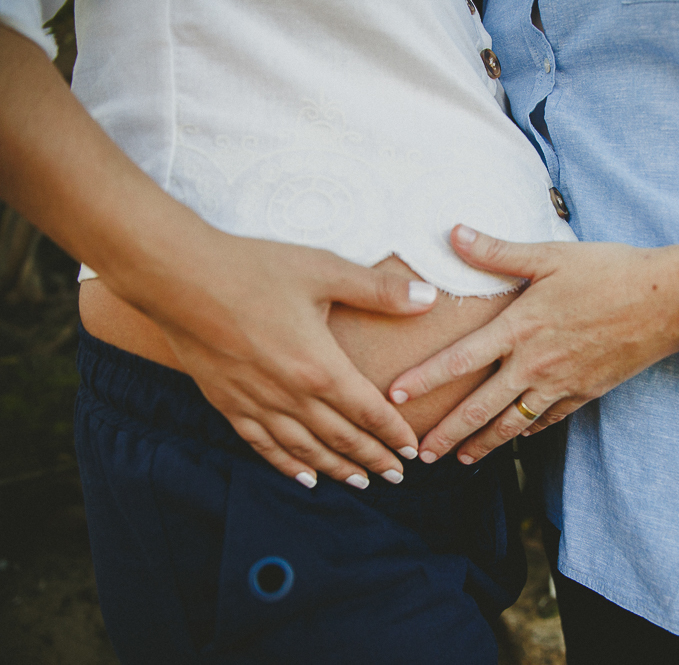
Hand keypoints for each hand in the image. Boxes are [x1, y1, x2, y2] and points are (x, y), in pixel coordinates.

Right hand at [145, 231, 437, 488]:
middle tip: (396, 477)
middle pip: (342, 438)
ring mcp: (257, 404)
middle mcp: (291, 396)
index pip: (369, 411)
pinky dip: (288, 465)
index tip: (412, 450)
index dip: (393, 432)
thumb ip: (378, 290)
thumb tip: (429, 298)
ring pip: (306, 450)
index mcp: (320, 367)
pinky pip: (264, 445)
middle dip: (372, 459)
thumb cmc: (252, 268)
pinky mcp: (228, 403)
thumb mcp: (324, 270)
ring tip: (360, 482)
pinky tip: (303, 477)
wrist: (177, 276)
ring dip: (337, 468)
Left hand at [389, 225, 678, 463]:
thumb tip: (453, 232)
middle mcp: (535, 364)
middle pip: (481, 408)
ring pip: (513, 424)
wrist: (668, 300)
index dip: (425, 379)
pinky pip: (548, 420)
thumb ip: (498, 251)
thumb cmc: (609, 270)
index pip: (462, 360)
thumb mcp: (550, 255)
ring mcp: (561, 383)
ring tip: (460, 461)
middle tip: (419, 455)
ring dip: (482, 445)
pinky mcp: (585, 392)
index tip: (395, 397)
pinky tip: (515, 440)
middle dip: (447, 434)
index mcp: (521, 327)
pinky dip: (527, 433)